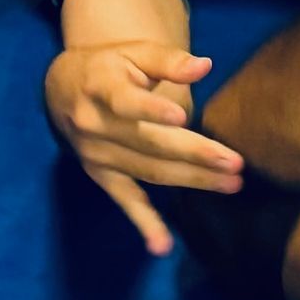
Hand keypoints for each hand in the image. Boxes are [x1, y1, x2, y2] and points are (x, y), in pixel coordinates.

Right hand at [44, 41, 243, 256]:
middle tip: (235, 163)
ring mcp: (97, 155)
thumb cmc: (109, 66)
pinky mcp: (101, 176)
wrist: (63, 88)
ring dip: (190, 180)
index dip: (152, 110)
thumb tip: (204, 66)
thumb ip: (167, 60)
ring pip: (149, 171)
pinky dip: (144, 224)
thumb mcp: (133, 52)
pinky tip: (162, 246)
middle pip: (148, 143)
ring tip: (230, 184)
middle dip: (194, 153)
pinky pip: (125, 201)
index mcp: (101, 88)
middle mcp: (94, 125)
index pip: (126, 102)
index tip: (183, 117)